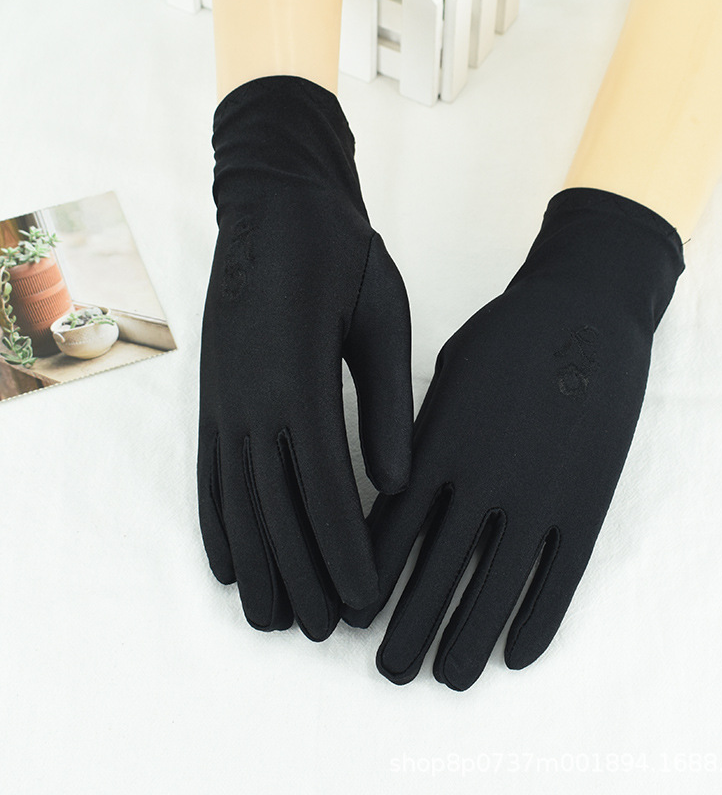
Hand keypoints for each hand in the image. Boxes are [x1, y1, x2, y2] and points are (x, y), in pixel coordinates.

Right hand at [197, 76, 412, 640]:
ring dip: (258, 565)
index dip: (345, 551)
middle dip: (303, 575)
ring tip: (273, 619)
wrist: (276, 205)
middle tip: (326, 630)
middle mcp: (250, 401)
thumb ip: (387, 405)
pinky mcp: (212, 396)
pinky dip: (216, 524)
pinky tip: (227, 562)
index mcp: (299, 381)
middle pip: (276, 510)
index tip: (365, 599)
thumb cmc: (341, 257)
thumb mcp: (381, 320)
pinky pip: (209, 474)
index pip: (324, 489)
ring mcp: (223, 400)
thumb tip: (396, 483)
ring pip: (237, 502)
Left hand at [343, 188, 683, 688]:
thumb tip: (396, 491)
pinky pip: (560, 574)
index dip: (369, 580)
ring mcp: (537, 492)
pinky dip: (538, 619)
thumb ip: (420, 437)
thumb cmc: (504, 338)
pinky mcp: (586, 498)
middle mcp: (480, 478)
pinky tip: (517, 654)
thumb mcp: (444, 379)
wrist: (583, 309)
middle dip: (409, 626)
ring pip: (496, 584)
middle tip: (390, 672)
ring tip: (447, 677)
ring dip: (468, 636)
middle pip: (437, 571)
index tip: (351, 620)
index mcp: (436, 445)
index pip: (390, 531)